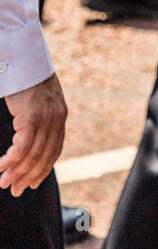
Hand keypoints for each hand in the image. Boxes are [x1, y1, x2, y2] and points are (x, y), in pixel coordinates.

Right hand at [0, 73, 66, 195]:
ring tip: (4, 183)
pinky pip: (21, 148)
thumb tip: (30, 132)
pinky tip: (0, 167)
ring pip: (32, 155)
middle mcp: (57, 120)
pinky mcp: (32, 118)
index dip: (43, 169)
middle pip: (44, 157)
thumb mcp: (40, 98)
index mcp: (60, 117)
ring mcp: (46, 119)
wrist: (26, 58)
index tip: (32, 182)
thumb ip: (41, 116)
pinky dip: (10, 160)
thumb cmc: (28, 77)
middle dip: (28, 176)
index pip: (55, 151)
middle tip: (15, 190)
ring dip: (16, 172)